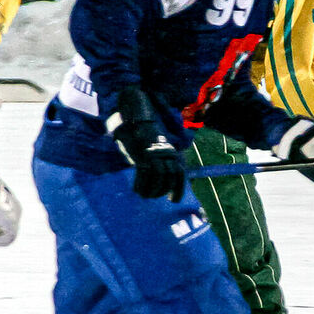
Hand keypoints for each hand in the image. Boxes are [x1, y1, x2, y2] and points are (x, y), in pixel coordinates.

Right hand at [107, 86, 186, 200]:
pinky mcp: (143, 153)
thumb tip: (154, 173)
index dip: (178, 189)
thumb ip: (157, 156)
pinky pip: (144, 175)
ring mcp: (155, 153)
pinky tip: (136, 190)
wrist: (134, 112)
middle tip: (154, 197)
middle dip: (162, 190)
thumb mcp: (153, 144)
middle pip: (170, 177)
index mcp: (170, 151)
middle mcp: (166, 152)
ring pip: (159, 178)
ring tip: (145, 195)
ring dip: (152, 190)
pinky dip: (141, 185)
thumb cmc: (141, 129)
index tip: (173, 201)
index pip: (179, 174)